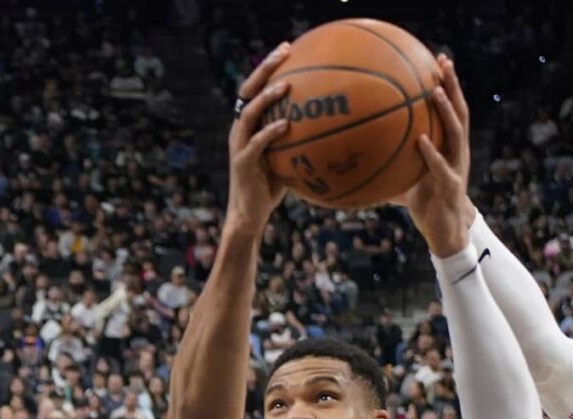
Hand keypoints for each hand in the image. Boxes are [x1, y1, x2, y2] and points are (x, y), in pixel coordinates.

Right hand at [224, 44, 292, 235]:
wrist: (250, 215)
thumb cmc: (271, 187)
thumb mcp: (287, 158)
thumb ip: (300, 140)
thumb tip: (333, 129)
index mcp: (249, 125)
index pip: (255, 88)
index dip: (268, 67)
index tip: (286, 48)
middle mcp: (240, 130)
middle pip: (248, 91)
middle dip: (265, 69)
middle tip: (284, 53)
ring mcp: (240, 145)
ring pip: (249, 114)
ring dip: (267, 98)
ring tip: (286, 86)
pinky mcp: (243, 164)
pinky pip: (257, 144)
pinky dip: (270, 132)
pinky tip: (286, 124)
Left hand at [395, 55, 472, 257]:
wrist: (445, 233)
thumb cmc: (424, 202)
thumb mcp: (406, 175)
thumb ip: (389, 160)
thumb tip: (356, 155)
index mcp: (449, 146)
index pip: (451, 108)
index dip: (447, 84)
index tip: (438, 60)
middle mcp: (456, 151)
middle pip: (460, 111)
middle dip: (453, 85)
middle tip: (444, 61)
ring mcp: (457, 167)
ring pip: (457, 133)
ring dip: (447, 111)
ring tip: (435, 91)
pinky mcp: (451, 187)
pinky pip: (441, 167)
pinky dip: (431, 153)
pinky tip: (421, 140)